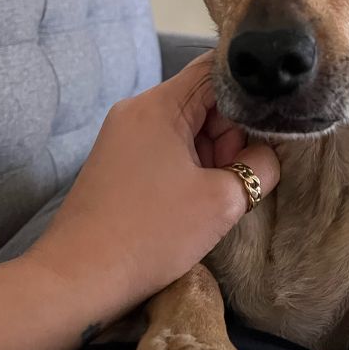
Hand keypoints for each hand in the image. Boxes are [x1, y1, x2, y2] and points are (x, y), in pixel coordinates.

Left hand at [28, 53, 279, 311]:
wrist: (77, 279)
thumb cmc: (151, 235)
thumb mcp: (222, 201)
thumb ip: (260, 166)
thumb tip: (267, 155)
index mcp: (159, 104)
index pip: (216, 70)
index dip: (250, 94)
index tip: (271, 124)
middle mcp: (137, 109)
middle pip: (203, 101)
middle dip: (231, 134)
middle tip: (237, 176)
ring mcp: (123, 135)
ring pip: (187, 127)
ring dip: (211, 155)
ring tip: (212, 195)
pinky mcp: (118, 161)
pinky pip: (167, 148)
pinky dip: (189, 167)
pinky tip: (193, 200)